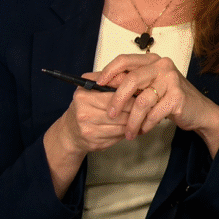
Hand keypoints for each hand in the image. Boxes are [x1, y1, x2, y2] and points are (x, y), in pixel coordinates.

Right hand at [43, 76, 133, 197]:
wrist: (70, 132)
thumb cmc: (84, 108)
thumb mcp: (91, 89)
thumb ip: (108, 80)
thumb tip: (131, 75)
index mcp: (83, 96)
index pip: (116, 95)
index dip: (132, 96)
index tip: (143, 94)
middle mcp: (84, 113)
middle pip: (121, 112)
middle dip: (136, 110)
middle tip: (148, 106)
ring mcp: (89, 130)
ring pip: (122, 126)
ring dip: (134, 122)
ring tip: (142, 116)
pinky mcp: (95, 143)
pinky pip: (119, 136)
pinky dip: (128, 131)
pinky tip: (131, 127)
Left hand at [94, 54, 218, 152]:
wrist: (198, 111)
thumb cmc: (169, 98)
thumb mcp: (147, 87)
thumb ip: (127, 83)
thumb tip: (95, 82)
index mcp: (151, 60)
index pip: (124, 60)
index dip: (107, 72)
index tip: (95, 85)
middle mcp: (162, 66)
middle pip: (131, 80)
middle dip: (117, 100)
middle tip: (109, 115)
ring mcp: (171, 80)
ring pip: (142, 101)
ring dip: (132, 121)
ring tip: (128, 132)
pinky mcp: (178, 96)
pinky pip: (154, 113)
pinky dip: (146, 124)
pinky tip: (143, 130)